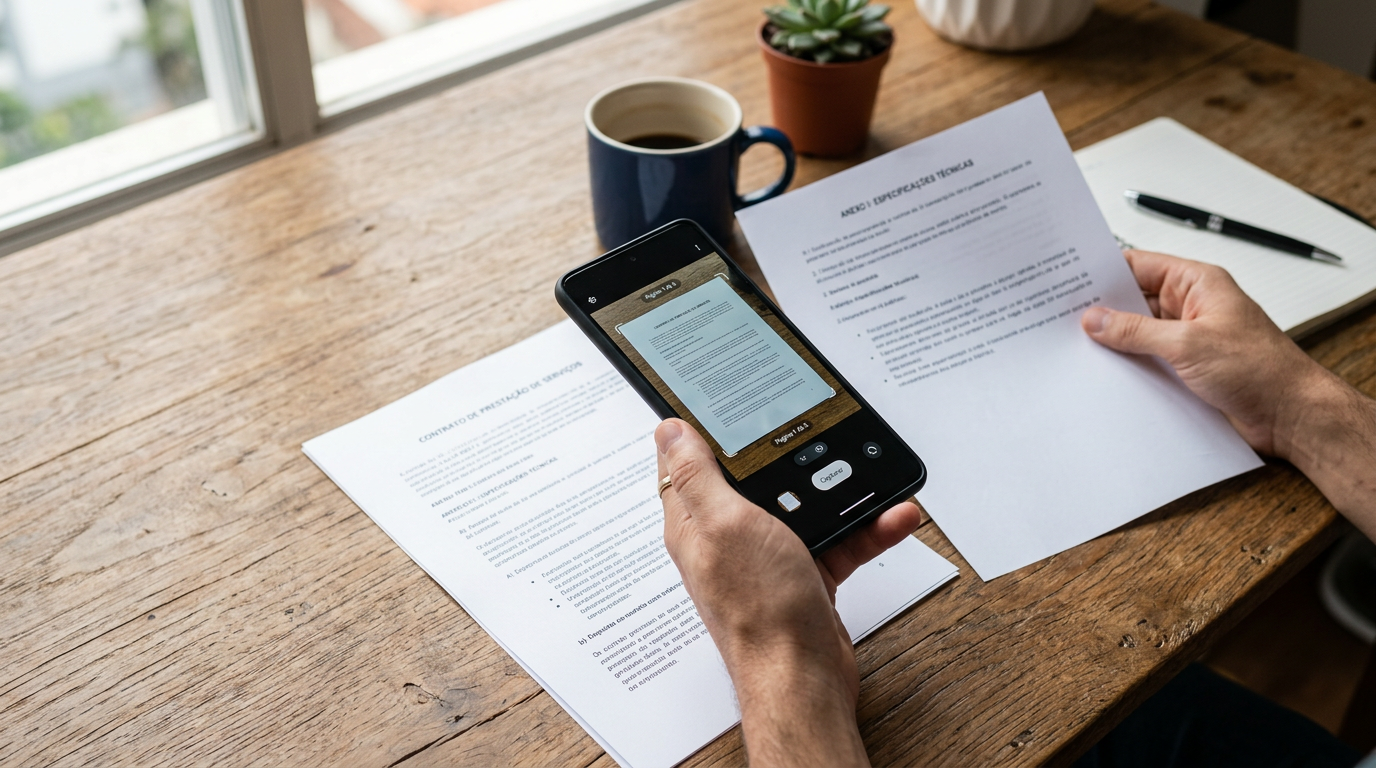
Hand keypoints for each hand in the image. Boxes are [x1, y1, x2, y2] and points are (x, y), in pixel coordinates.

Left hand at [655, 419, 921, 767]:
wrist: (803, 679)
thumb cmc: (758, 610)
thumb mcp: (725, 523)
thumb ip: (699, 476)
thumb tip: (669, 430)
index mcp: (695, 522)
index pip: (687, 463)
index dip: (703, 431)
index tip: (724, 401)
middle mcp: (728, 538)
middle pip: (755, 479)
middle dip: (789, 456)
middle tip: (816, 430)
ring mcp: (767, 558)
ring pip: (804, 506)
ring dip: (839, 491)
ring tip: (870, 475)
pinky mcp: (805, 576)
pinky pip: (838, 539)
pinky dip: (865, 528)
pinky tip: (891, 516)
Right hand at [1081, 250, 1375, 540]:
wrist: (1292, 415)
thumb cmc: (1261, 370)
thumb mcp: (1188, 344)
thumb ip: (1137, 331)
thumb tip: (1096, 319)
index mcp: (1197, 284)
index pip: (1139, 265)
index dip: (1103, 270)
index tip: (1068, 278)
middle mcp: (1191, 307)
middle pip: (1134, 300)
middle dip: (1102, 309)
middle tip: (1062, 317)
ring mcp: (1187, 338)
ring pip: (1137, 333)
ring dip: (1114, 342)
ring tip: (1077, 347)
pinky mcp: (1186, 368)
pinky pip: (1147, 359)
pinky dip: (1127, 365)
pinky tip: (1105, 373)